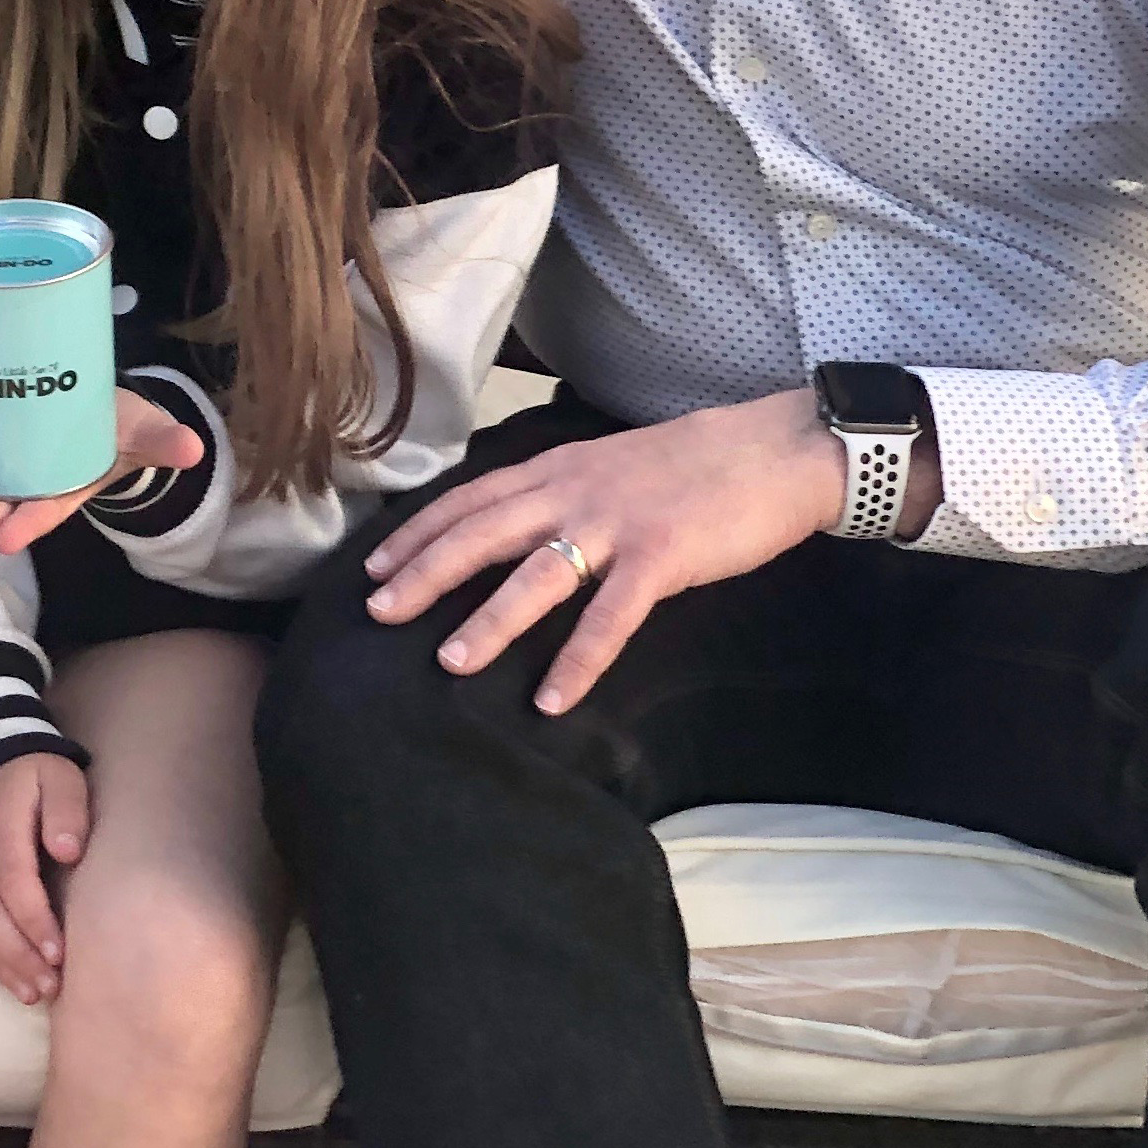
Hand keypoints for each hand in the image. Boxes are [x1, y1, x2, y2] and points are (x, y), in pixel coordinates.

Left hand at [0, 388, 205, 553]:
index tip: (9, 539)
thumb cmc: (122, 424)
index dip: (29, 524)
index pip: (48, 510)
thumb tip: (192, 448)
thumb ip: (163, 441)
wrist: (98, 406)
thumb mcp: (147, 430)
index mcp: (70, 485)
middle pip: (3, 508)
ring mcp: (7, 470)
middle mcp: (34, 485)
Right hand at [0, 749, 88, 1005]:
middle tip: (49, 988)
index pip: (12, 879)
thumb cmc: (34, 775)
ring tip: (32, 994)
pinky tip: (9, 978)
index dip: (33, 920)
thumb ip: (67, 809)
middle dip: (18, 955)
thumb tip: (68, 850)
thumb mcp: (60, 777)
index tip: (58, 954)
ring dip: (1, 963)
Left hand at [360, 389, 843, 713]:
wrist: (773, 449)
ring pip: (534, 577)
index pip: (468, 500)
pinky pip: (610, 617)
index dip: (418, 532)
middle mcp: (573, 492)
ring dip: (488, 622)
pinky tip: (553, 698)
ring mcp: (616, 525)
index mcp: (557, 469)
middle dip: (423, 573)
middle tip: (375, 611)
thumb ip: (561, 491)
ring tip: (447, 663)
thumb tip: (518, 523)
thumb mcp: (608, 464)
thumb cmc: (693, 463)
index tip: (373, 565)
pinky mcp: (662, 558)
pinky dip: (578, 660)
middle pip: (481, 534)